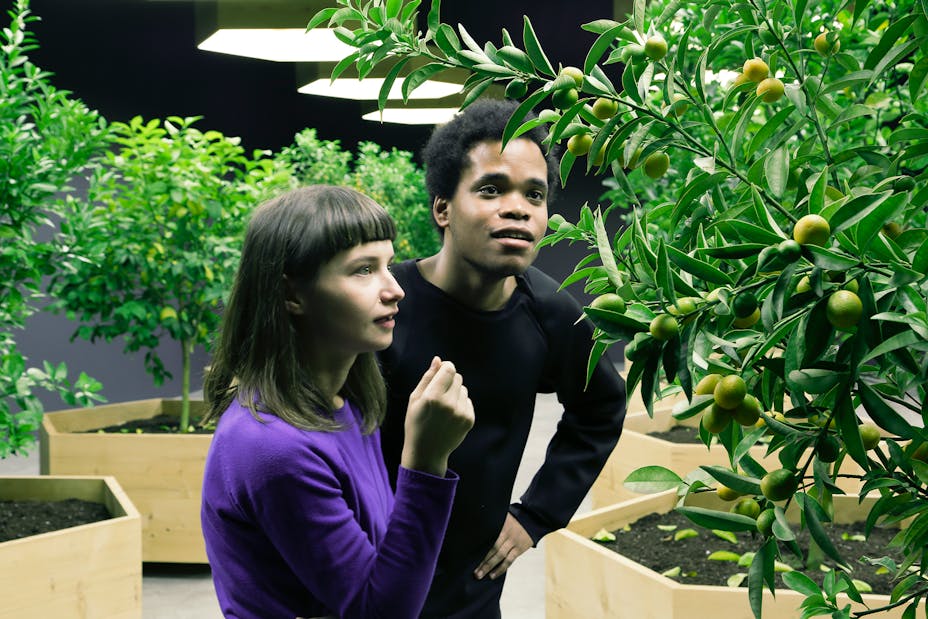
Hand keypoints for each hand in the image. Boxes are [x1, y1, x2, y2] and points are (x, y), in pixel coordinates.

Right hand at [401, 357, 473, 475]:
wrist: (427, 452)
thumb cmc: (416, 423)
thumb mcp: (415, 399)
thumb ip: (427, 377)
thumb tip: (438, 359)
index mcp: (433, 397)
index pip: (449, 369)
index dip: (445, 367)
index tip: (441, 371)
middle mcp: (449, 404)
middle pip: (457, 377)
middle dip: (449, 380)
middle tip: (438, 393)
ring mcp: (461, 413)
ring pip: (463, 389)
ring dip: (455, 393)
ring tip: (443, 406)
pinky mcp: (469, 420)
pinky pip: (468, 401)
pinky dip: (460, 404)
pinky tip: (449, 415)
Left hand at [474, 513, 532, 579]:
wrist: (533, 519)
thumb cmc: (514, 519)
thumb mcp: (502, 516)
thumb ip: (491, 521)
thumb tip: (475, 524)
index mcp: (500, 524)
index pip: (486, 536)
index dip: (478, 544)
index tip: (468, 553)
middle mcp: (506, 533)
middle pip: (492, 547)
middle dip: (482, 559)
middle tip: (473, 569)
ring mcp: (513, 542)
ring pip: (499, 555)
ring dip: (489, 566)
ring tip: (480, 575)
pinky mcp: (519, 549)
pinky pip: (509, 560)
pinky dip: (501, 569)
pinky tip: (493, 575)